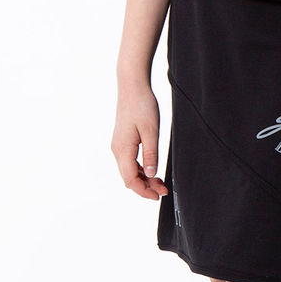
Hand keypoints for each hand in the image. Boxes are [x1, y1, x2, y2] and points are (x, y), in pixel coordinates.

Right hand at [111, 82, 168, 199]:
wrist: (132, 86)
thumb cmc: (142, 105)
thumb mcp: (151, 130)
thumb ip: (151, 154)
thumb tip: (150, 174)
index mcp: (123, 149)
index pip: (130, 180)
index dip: (144, 191)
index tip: (158, 195)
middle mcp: (117, 150)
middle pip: (129, 178)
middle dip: (145, 187)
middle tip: (163, 190)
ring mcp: (118, 145)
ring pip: (129, 171)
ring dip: (143, 178)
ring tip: (160, 181)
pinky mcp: (122, 140)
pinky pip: (129, 161)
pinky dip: (140, 169)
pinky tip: (151, 169)